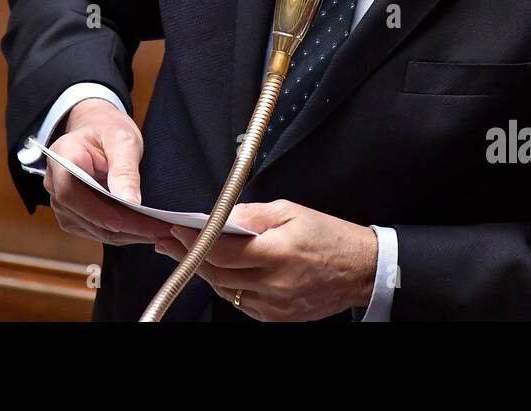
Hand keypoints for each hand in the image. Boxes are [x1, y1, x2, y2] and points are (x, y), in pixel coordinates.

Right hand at [43, 99, 171, 246]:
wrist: (98, 127)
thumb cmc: (108, 129)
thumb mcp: (123, 141)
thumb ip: (124, 170)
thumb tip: (130, 201)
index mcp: (62, 157)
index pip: (70, 192)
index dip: (94, 211)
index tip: (122, 222)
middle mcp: (55, 182)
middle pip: (83, 215)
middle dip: (123, 227)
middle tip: (158, 230)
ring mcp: (62, 201)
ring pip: (92, 228)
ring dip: (125, 234)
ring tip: (158, 232)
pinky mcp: (74, 213)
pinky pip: (96, 229)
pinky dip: (121, 232)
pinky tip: (144, 230)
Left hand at [155, 200, 377, 321]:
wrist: (360, 270)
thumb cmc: (329, 236)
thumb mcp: (291, 212)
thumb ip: (251, 215)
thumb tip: (219, 218)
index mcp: (279, 253)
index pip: (222, 250)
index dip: (195, 240)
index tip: (176, 229)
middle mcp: (275, 284)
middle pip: (217, 273)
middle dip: (190, 256)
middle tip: (171, 241)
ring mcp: (274, 306)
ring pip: (225, 290)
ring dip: (205, 271)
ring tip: (188, 253)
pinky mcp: (276, 318)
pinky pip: (241, 302)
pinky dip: (227, 285)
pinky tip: (220, 270)